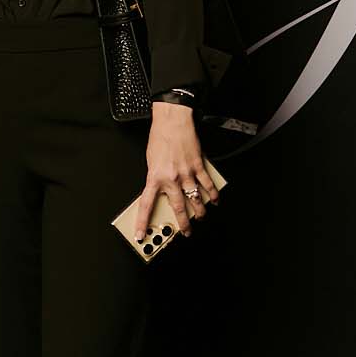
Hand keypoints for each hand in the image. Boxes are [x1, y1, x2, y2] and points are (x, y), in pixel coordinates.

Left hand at [132, 102, 218, 239]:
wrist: (172, 122)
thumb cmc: (160, 138)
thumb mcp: (151, 161)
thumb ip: (156, 178)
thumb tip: (161, 191)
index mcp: (154, 178)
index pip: (146, 205)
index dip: (142, 222)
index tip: (141, 234)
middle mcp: (171, 179)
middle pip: (178, 208)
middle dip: (183, 224)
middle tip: (187, 233)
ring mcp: (186, 174)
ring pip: (195, 199)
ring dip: (200, 211)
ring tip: (202, 217)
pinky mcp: (198, 166)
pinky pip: (207, 184)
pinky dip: (212, 194)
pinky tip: (214, 200)